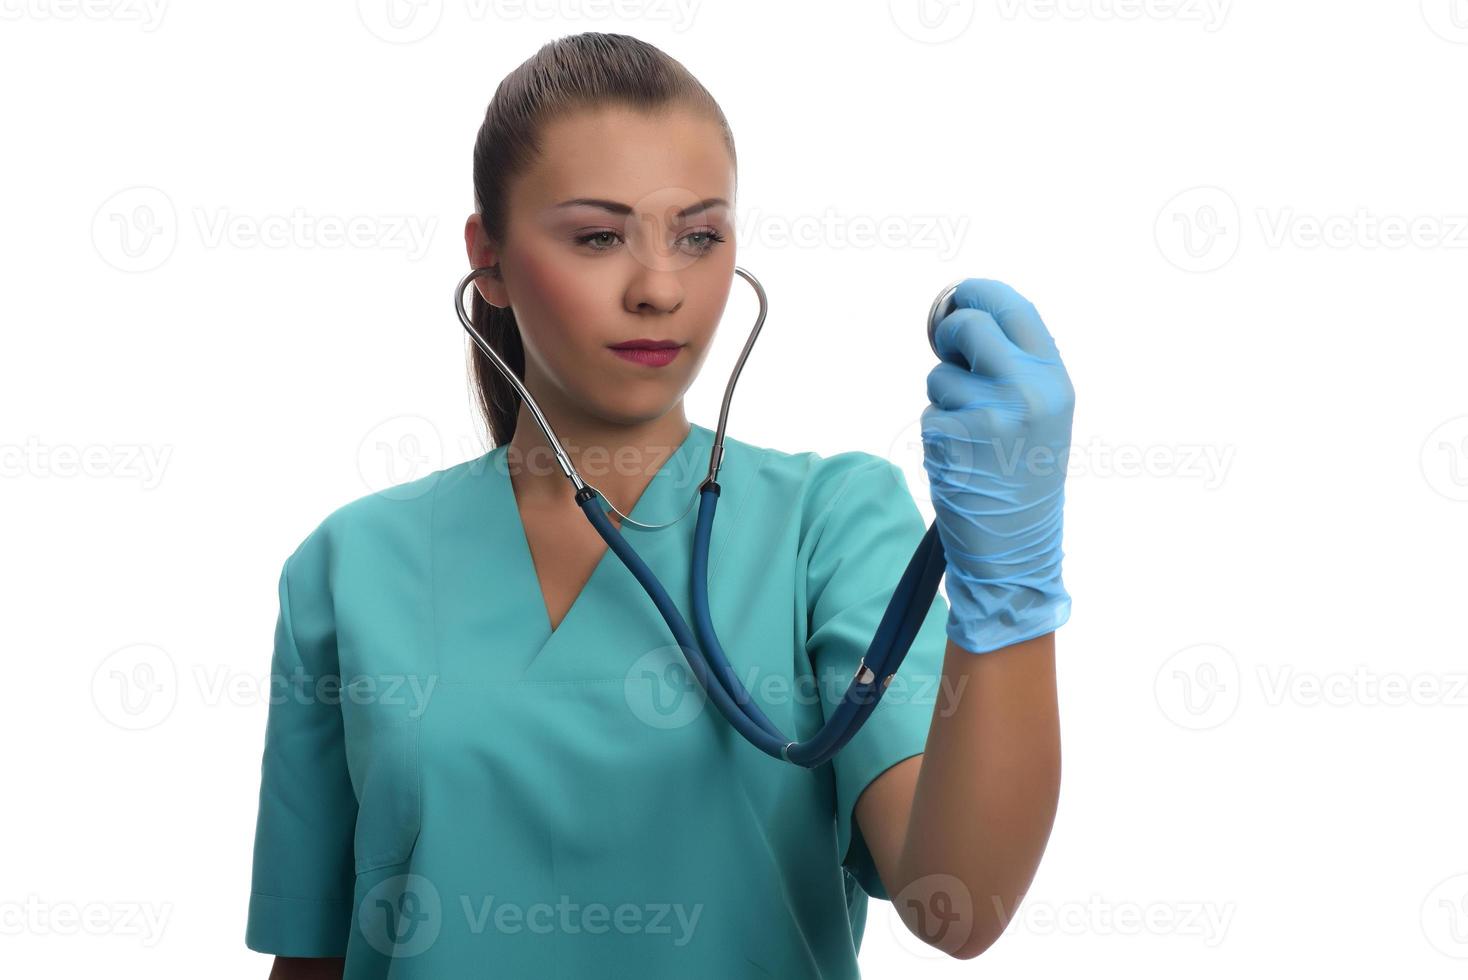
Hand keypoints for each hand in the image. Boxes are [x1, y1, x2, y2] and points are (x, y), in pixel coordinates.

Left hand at [920, 278, 1074, 653]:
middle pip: (967, 328)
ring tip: (973, 438)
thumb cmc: (1025, 476)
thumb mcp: (1043, 414)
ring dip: (944, 401)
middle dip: (949, 336)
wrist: (1015, 548)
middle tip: (949, 352)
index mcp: (1055, 381)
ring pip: (940, 378)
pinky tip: (960, 460)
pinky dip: (937, 433)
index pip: (1014, 309)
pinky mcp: (950, 440)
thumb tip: (966, 315)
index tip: (960, 294)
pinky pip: (929, 415)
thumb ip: (1017, 365)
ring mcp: (986, 416)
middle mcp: (1026, 392)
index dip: (980, 292)